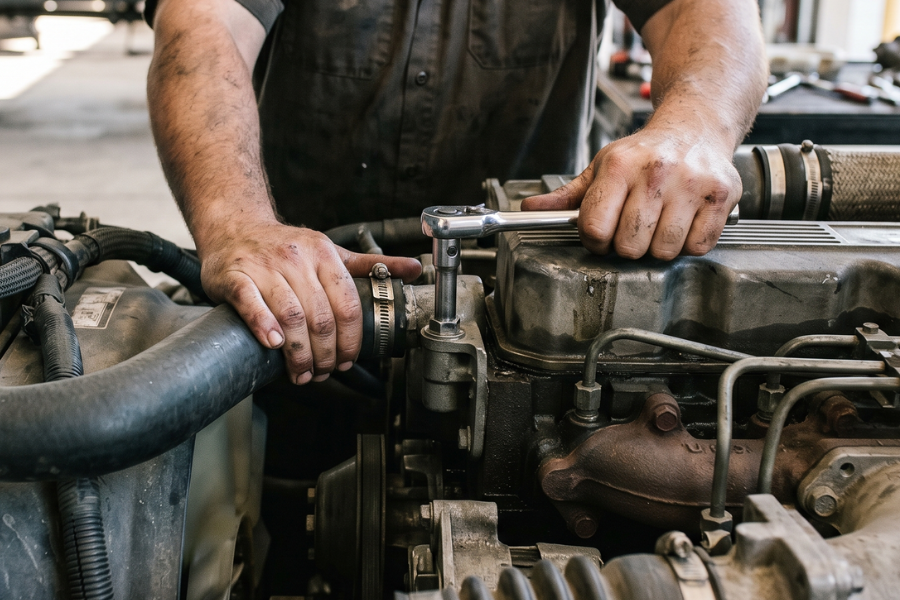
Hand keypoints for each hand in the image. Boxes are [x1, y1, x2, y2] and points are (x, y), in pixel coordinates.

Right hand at [199, 221, 421, 384]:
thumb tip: (415, 269)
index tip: (348, 360)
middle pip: (321, 317)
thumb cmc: (286, 246)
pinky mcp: (235, 276)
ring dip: (299, 352)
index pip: (347, 305)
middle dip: (325, 354)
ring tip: (301, 372)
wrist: (235, 227)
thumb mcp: (331, 251)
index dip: (351, 340)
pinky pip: (252, 303)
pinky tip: (274, 345)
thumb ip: (372, 265)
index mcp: (324, 253)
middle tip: (323, 372)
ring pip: (291, 316)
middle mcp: (296, 258)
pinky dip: (264, 326)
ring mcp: (264, 266)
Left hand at [521, 126, 740, 259]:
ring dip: (659, 247)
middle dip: (627, 245)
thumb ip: (567, 196)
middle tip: (634, 228)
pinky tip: (683, 223)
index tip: (602, 234)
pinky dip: (689, 244)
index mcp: (619, 166)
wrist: (695, 126)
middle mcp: (656, 172)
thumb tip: (529, 209)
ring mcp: (691, 183)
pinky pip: (698, 246)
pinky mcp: (721, 194)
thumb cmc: (644, 154)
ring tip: (659, 224)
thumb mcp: (601, 167)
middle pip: (630, 246)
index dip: (595, 240)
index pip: (595, 228)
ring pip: (664, 251)